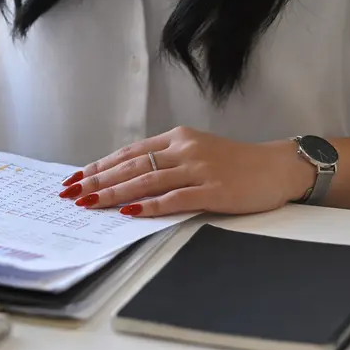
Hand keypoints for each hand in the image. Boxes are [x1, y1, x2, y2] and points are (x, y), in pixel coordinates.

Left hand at [58, 126, 311, 216]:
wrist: (278, 167)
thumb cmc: (234, 163)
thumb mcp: (196, 152)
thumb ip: (165, 161)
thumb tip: (126, 178)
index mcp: (177, 138)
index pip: (129, 153)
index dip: (100, 166)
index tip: (75, 178)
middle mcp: (185, 150)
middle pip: (132, 166)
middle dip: (97, 181)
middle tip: (71, 193)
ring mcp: (199, 170)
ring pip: (147, 181)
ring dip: (114, 193)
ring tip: (89, 202)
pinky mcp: (214, 190)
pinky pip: (175, 198)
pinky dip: (151, 205)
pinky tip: (129, 211)